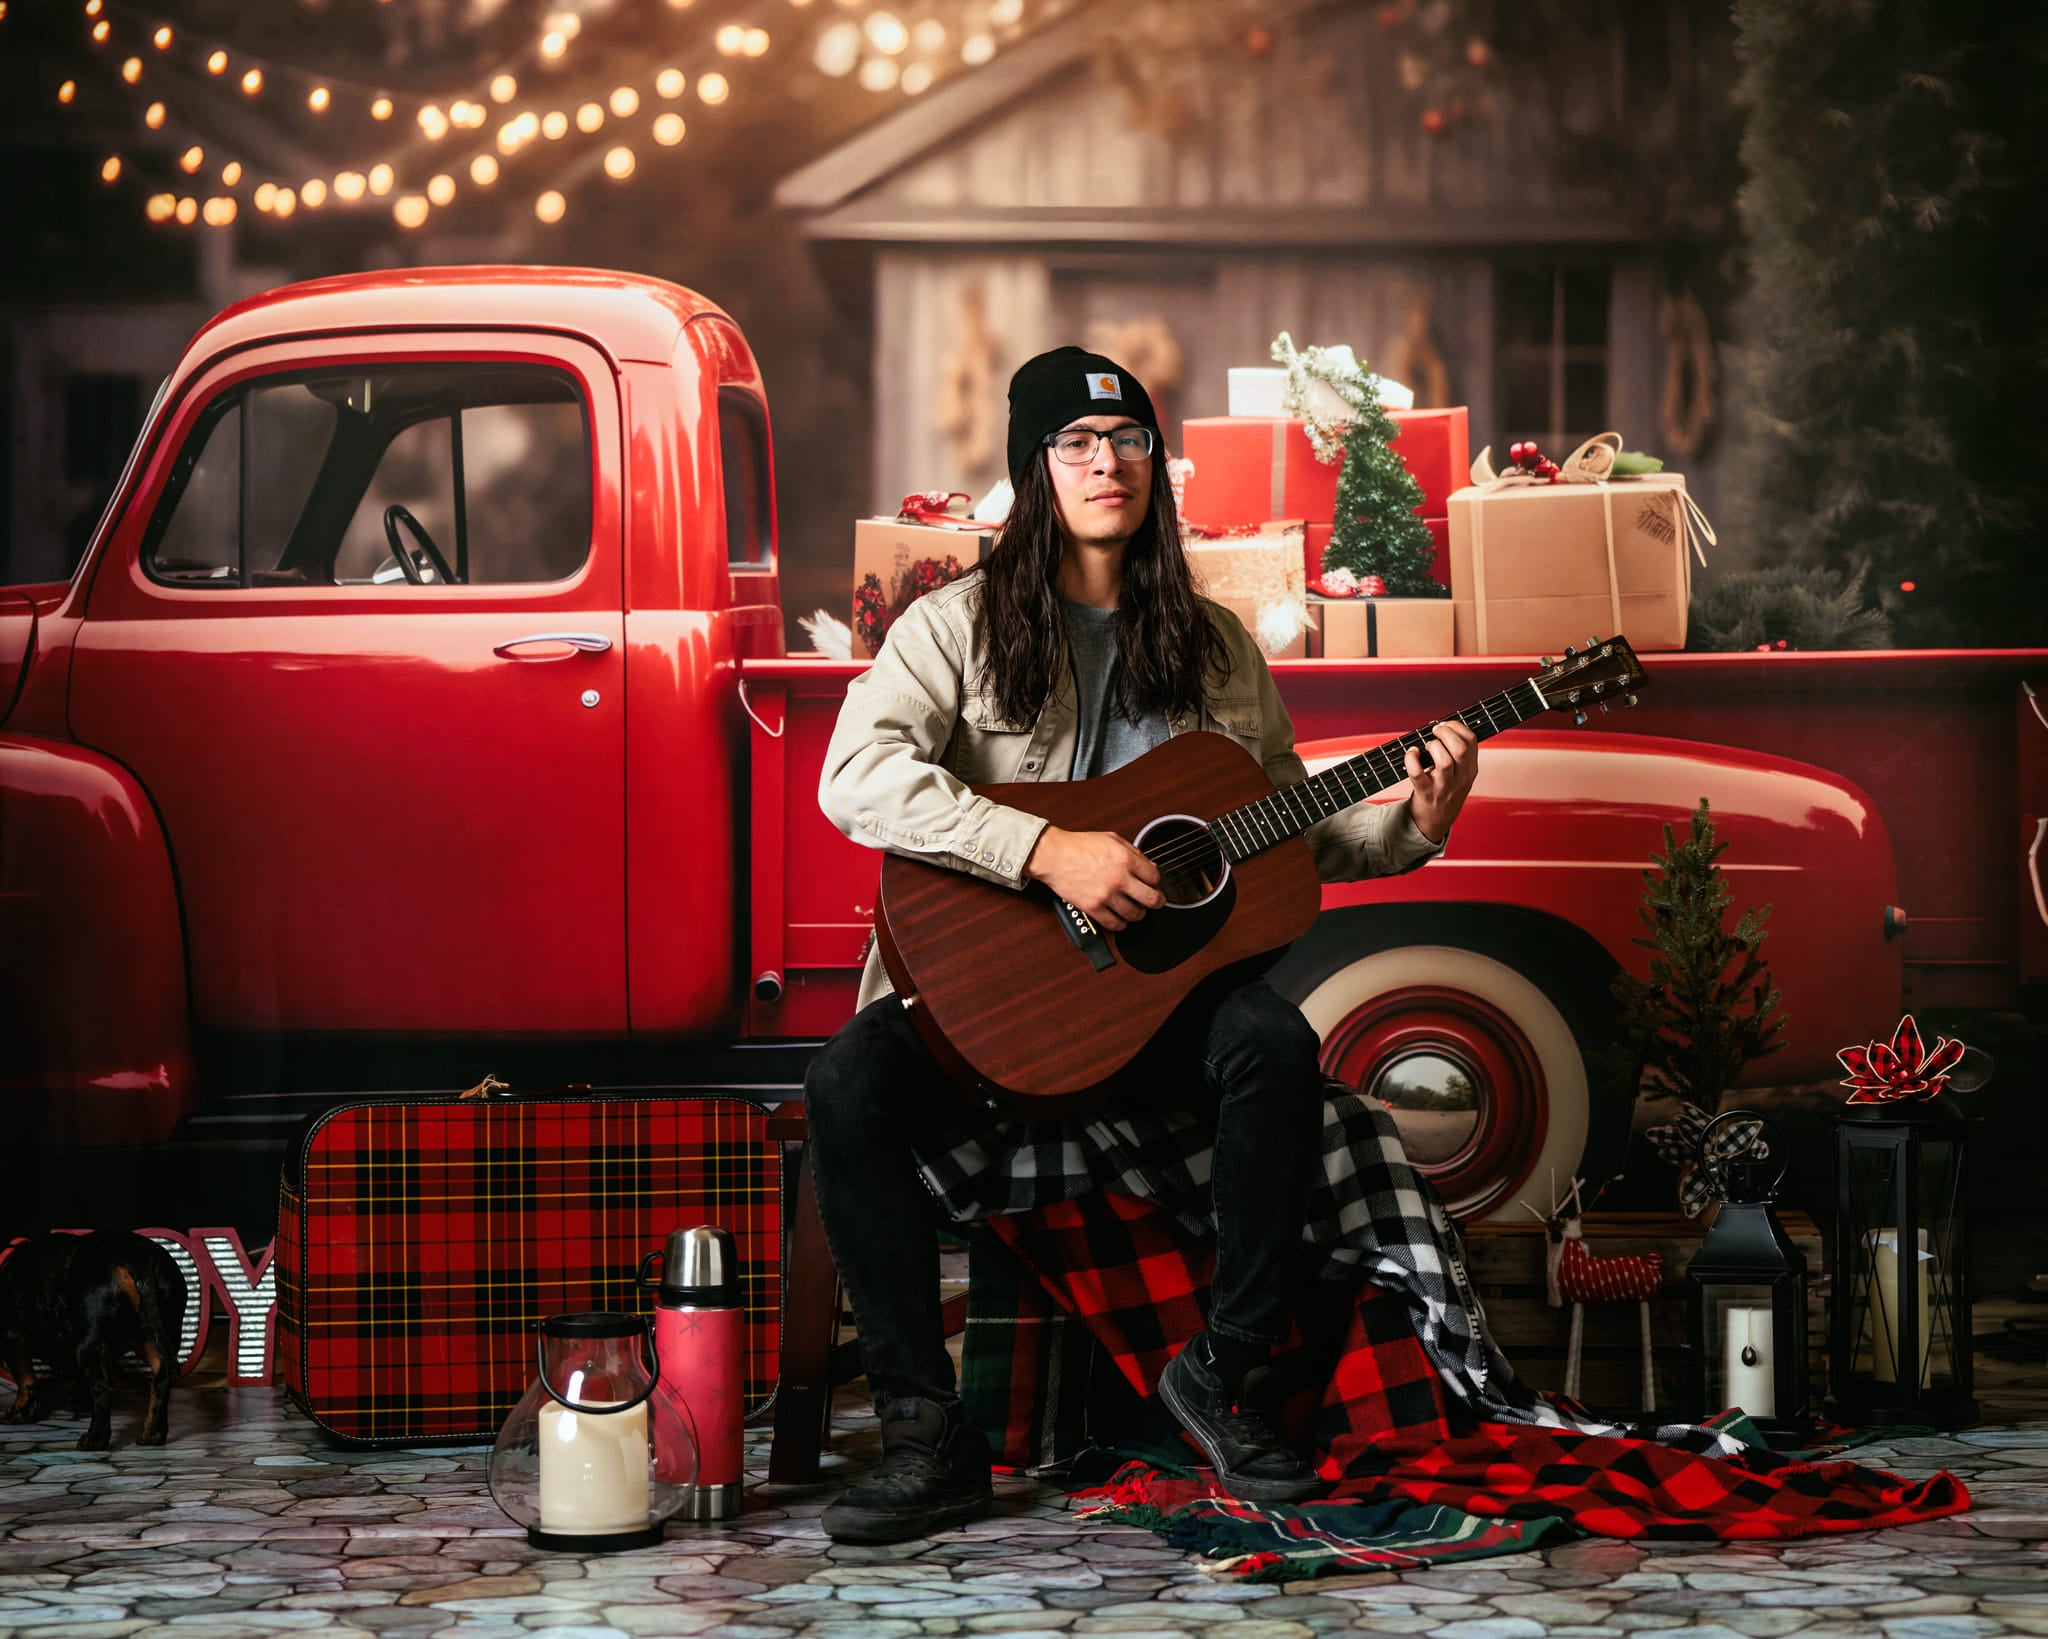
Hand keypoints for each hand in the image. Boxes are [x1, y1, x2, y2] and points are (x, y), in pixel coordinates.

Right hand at [1023, 826, 1162, 931]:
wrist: (1054, 855)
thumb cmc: (1079, 846)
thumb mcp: (1111, 839)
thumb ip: (1134, 852)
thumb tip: (1150, 866)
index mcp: (1125, 859)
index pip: (1155, 877)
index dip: (1156, 881)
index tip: (1152, 883)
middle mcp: (1119, 878)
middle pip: (1152, 899)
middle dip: (1157, 901)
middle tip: (1155, 901)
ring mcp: (1106, 895)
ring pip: (1135, 914)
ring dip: (1138, 913)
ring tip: (1135, 909)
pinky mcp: (1093, 907)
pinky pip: (1115, 924)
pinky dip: (1121, 924)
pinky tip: (1120, 918)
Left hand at [1405, 719, 1477, 843]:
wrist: (1435, 820)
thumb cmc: (1445, 790)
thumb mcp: (1461, 773)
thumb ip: (1457, 754)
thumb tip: (1441, 726)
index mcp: (1470, 769)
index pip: (1472, 741)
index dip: (1457, 727)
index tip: (1446, 724)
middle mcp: (1460, 778)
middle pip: (1461, 750)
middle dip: (1447, 734)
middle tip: (1435, 730)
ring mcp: (1443, 787)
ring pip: (1444, 761)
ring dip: (1433, 747)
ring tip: (1426, 746)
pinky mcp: (1426, 794)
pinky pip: (1417, 774)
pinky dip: (1411, 759)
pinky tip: (1411, 753)